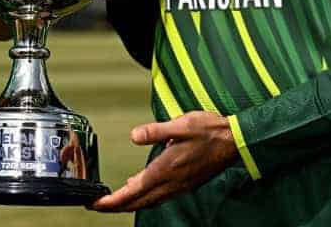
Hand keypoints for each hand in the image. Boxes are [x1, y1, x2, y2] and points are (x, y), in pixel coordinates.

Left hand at [91, 111, 236, 212]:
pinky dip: (144, 197)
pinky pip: (159, 197)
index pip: (132, 192)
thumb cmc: (209, 131)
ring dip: (129, 203)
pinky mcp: (184, 184)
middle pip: (137, 202)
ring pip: (148, 202)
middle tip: (96, 205)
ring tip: (113, 200)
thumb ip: (155, 132)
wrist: (235, 141)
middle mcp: (171, 183)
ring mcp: (179, 186)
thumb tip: (133, 136)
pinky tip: (139, 187)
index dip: (112, 200)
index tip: (95, 203)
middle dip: (115, 206)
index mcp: (165, 170)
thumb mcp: (181, 124)